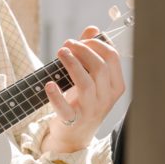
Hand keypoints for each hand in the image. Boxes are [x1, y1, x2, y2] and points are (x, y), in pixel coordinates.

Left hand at [42, 26, 124, 153]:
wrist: (73, 135)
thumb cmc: (82, 100)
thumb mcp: (90, 77)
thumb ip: (90, 53)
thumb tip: (92, 29)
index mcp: (115, 86)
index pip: (112, 57)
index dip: (95, 44)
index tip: (80, 41)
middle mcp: (106, 99)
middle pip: (100, 67)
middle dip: (82, 50)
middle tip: (66, 45)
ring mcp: (91, 111)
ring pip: (86, 83)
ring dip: (71, 64)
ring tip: (60, 53)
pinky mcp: (73, 121)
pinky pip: (65, 108)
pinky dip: (56, 95)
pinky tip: (49, 84)